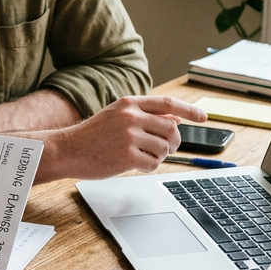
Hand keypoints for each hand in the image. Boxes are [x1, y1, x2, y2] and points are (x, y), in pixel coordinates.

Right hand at [38, 95, 206, 181]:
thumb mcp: (118, 117)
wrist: (67, 150)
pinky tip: (133, 164)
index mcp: (129, 103)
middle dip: (174, 141)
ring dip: (159, 156)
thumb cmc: (93, 136)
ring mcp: (129, 136)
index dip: (189, 109)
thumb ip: (145, 116)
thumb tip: (175, 118)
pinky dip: (148, 166)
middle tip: (166, 149)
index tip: (203, 117)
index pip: (167, 103)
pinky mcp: (126, 156)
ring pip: (164, 148)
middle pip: (171, 128)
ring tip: (142, 156)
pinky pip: (153, 163)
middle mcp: (130, 117)